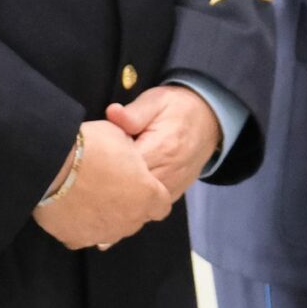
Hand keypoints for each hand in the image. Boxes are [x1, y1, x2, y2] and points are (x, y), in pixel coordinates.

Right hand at [32, 118, 172, 250]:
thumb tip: (126, 153)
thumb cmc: (90, 146)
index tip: (137, 184)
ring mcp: (104, 233)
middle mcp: (130, 220)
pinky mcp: (77, 239)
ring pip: (109, 229)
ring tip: (84, 195)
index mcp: (147, 195)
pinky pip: (81, 236)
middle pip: (134, 218)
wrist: (52, 164)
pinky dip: (77, 225)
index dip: (150, 194)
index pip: (161, 205)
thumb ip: (130, 152)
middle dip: (125, 205)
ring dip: (102, 215)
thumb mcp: (119, 136)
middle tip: (105, 184)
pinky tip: (68, 209)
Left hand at [102, 84, 223, 198]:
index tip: (97, 154)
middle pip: (131, 189)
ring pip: (140, 203)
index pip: (125, 166)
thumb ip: (133, 112)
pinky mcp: (175, 193)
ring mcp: (173, 186)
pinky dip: (136, 201)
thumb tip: (112, 113)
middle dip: (111, 182)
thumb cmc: (176, 109)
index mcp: (161, 148)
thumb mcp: (155, 101)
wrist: (209, 120)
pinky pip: (151, 206)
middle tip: (99, 168)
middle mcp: (169, 172)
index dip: (106, 163)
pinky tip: (125, 187)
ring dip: (123, 194)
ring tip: (110, 178)